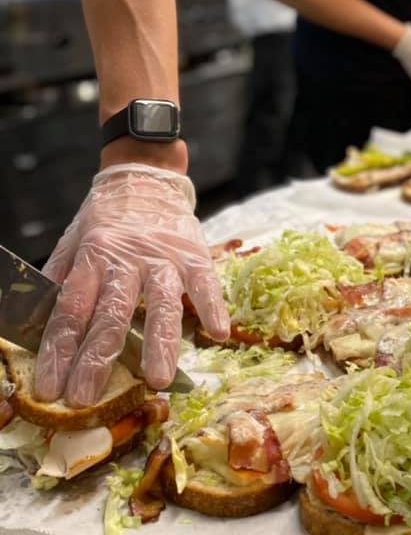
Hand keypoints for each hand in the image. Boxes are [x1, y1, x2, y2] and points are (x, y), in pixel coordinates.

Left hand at [34, 164, 229, 407]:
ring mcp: (163, 256)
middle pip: (112, 313)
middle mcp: (126, 258)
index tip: (51, 387)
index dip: (60, 350)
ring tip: (158, 379)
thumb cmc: (106, 215)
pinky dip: (213, 306)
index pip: (72, 309)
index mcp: (92, 256)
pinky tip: (218, 334)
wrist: (146, 175)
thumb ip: (58, 279)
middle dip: (98, 358)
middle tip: (88, 397)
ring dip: (160, 341)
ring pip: (162, 301)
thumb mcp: (73, 240)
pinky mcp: (194, 252)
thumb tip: (31, 325)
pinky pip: (206, 281)